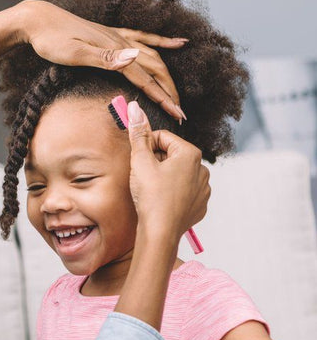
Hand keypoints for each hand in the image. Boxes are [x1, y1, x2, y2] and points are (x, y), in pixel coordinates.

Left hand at [16, 0, 187, 120]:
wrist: (38, 20)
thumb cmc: (51, 40)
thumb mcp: (75, 53)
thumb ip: (105, 58)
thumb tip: (135, 59)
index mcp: (114, 50)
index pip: (145, 79)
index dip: (163, 98)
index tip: (177, 115)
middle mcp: (121, 42)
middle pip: (154, 69)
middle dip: (169, 91)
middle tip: (180, 112)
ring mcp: (117, 37)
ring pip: (152, 56)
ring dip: (167, 75)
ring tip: (177, 93)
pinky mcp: (111, 35)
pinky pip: (143, 38)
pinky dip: (162, 42)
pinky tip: (177, 43)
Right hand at [126, 100, 209, 242]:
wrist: (160, 231)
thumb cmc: (151, 196)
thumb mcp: (140, 160)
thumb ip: (139, 133)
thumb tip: (134, 107)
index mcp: (190, 153)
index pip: (162, 138)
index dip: (146, 147)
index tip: (138, 159)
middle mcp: (202, 169)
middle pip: (171, 155)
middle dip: (156, 162)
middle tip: (143, 176)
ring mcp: (203, 188)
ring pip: (178, 173)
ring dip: (164, 177)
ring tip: (152, 190)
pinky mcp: (200, 204)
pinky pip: (185, 191)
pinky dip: (173, 193)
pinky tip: (162, 201)